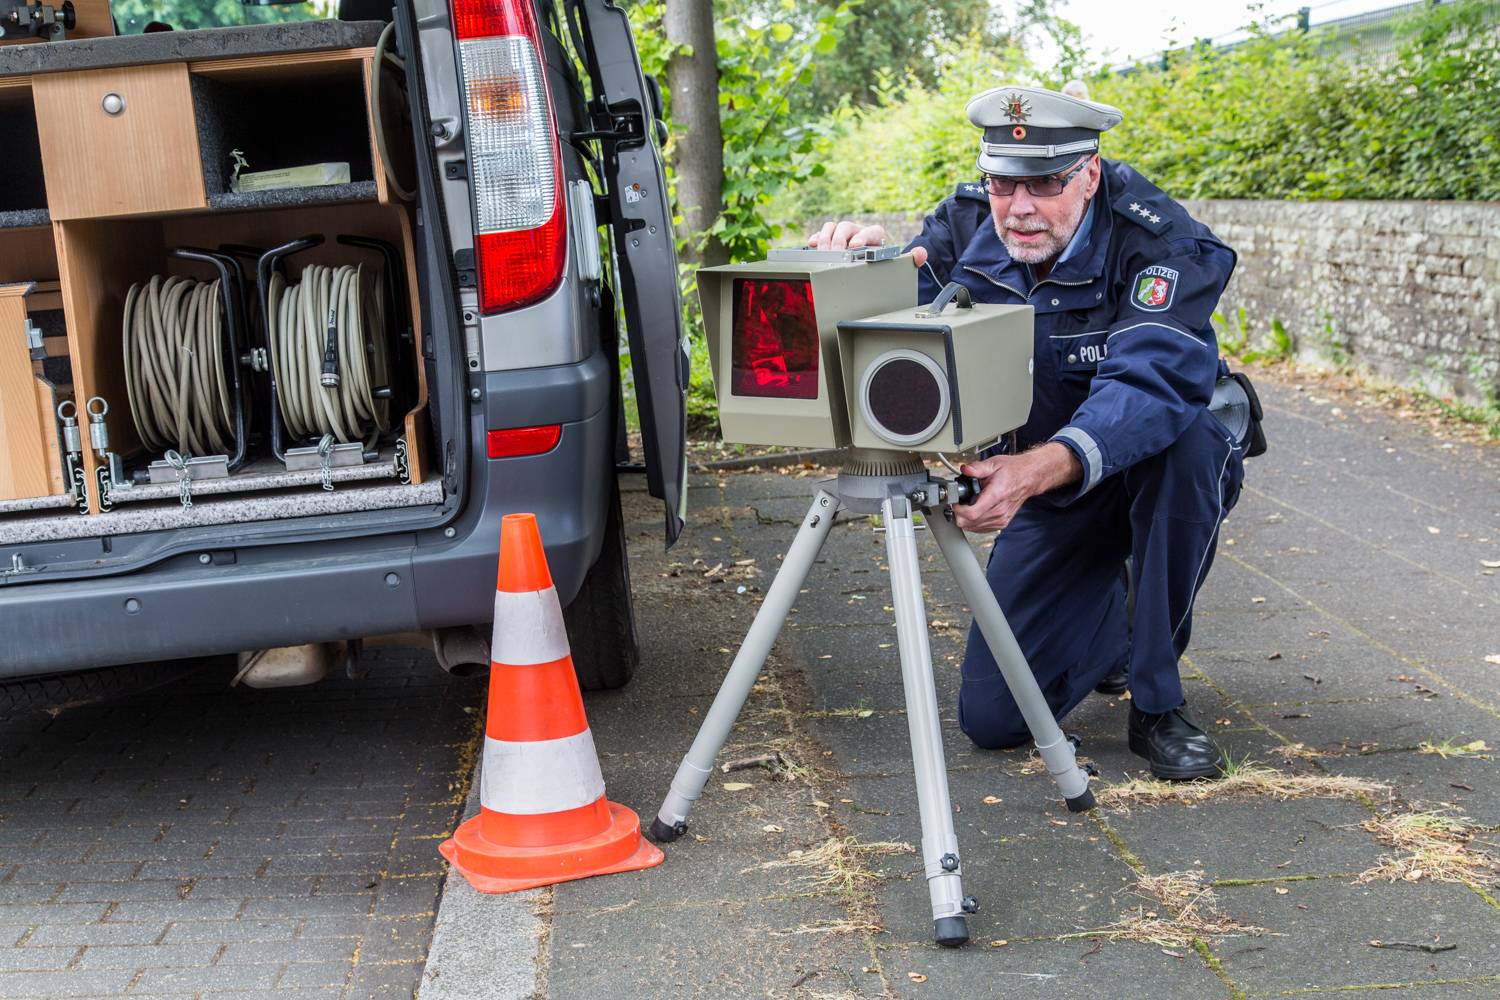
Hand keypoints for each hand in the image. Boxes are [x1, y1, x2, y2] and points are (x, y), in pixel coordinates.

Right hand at [805, 221, 927, 267]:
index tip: (856, 246)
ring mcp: (843, 236)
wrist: (871, 263)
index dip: (863, 237)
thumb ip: (912, 259)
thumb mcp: (897, 261)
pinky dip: (816, 239)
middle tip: (835, 254)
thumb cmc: (882, 262)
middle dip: (840, 240)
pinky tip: (813, 245)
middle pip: (847, 227)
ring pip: (832, 227)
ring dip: (826, 238)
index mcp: (875, 235)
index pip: (870, 231)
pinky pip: (821, 235)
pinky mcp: (830, 242)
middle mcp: (858, 232)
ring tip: (823, 252)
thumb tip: (921, 254)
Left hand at [952, 455, 1033, 533]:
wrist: (1028, 477)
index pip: (972, 513)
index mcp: (996, 495)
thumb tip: (965, 470)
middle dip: (958, 514)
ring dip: (965, 519)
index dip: (958, 510)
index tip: (955, 503)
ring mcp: (1001, 519)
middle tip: (959, 503)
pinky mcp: (1002, 523)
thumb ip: (977, 468)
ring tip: (966, 506)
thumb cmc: (1013, 471)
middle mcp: (1000, 510)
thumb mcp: (994, 463)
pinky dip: (973, 523)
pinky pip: (981, 529)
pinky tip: (974, 512)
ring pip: (973, 528)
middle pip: (970, 523)